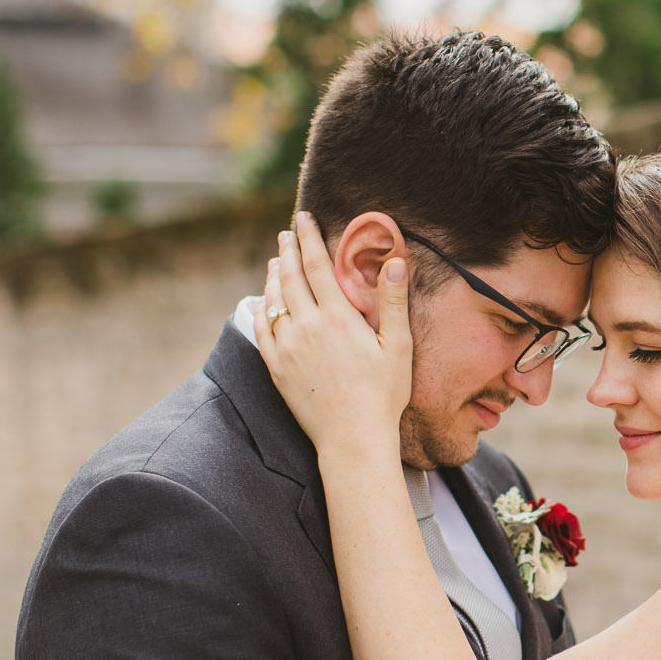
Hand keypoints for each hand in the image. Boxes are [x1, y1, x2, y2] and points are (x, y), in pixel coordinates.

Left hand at [254, 212, 411, 462]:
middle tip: (286, 233)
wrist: (352, 440)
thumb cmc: (383, 395)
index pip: (317, 265)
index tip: (303, 219)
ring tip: (277, 261)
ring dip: (274, 276)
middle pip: (291, 277)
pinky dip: (262, 308)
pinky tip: (267, 303)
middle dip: (288, 250)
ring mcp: (287, 348)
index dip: (309, 238)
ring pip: (273, 300)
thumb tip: (397, 261)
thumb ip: (393, 302)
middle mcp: (306, 327)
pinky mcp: (276, 368)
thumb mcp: (398, 347)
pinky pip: (262, 329)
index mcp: (337, 318)